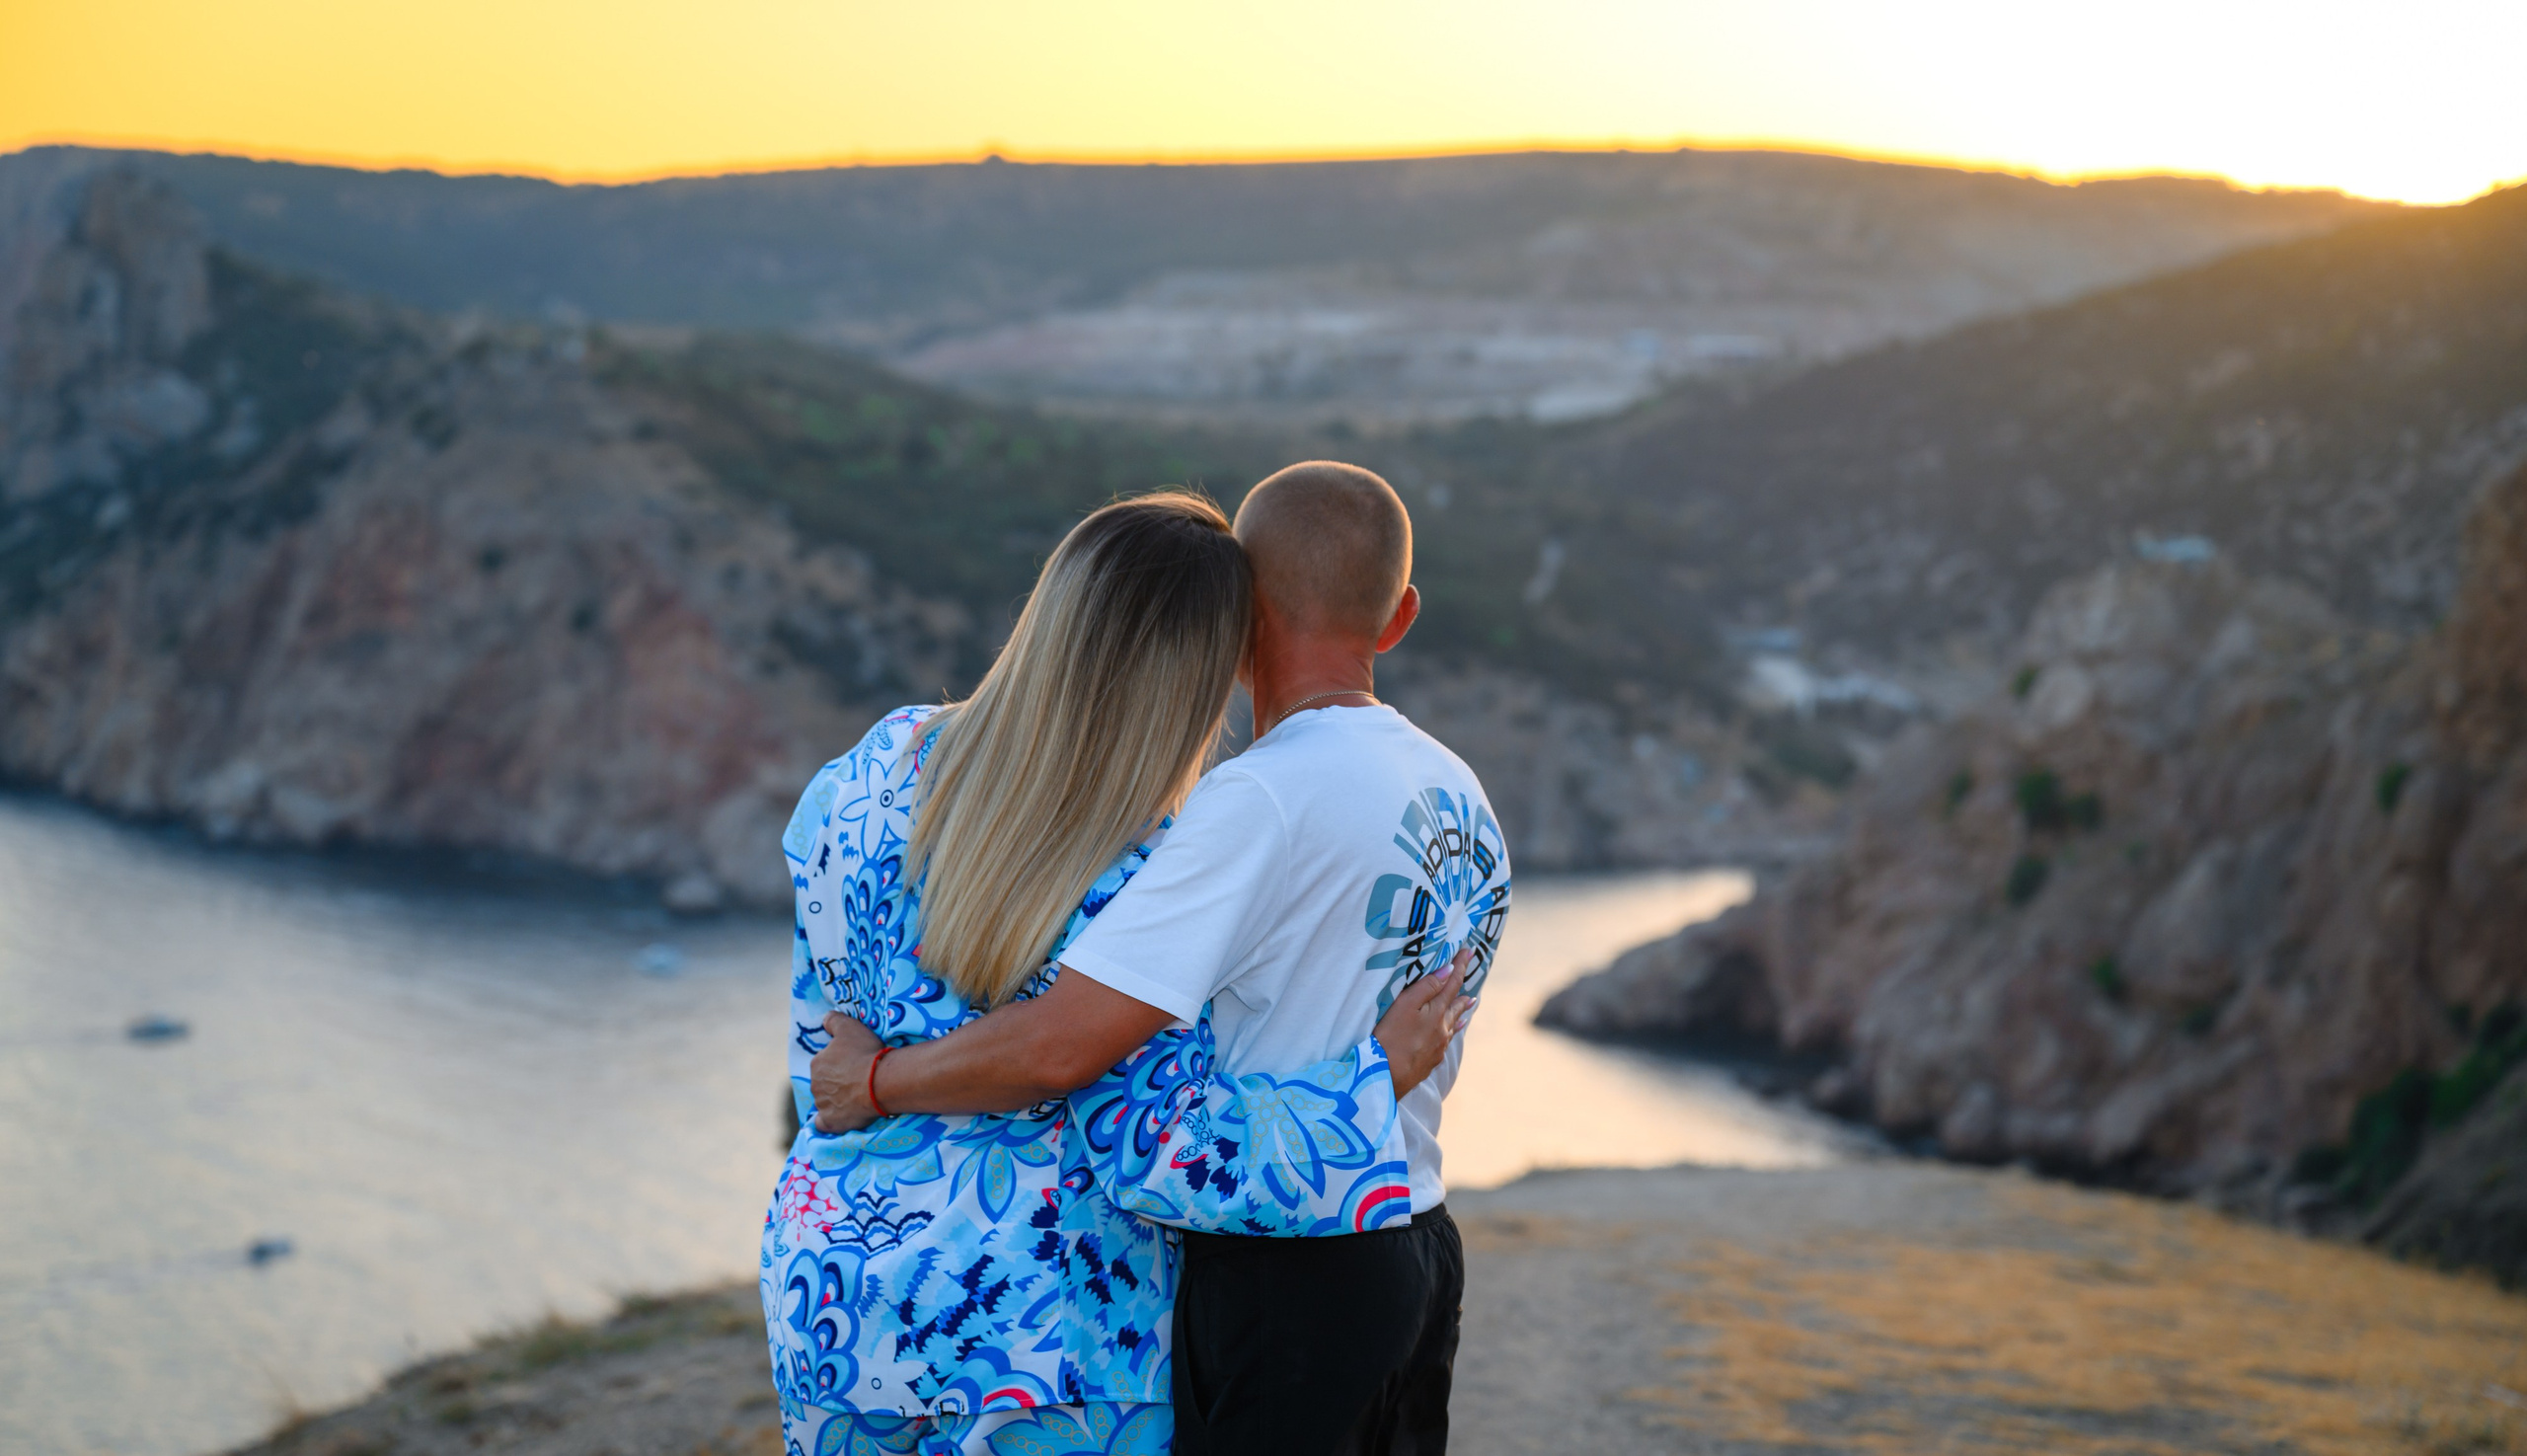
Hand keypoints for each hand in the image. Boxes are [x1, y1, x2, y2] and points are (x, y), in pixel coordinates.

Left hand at [811, 1011, 884, 1133]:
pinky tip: (838, 1118)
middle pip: (824, 1083)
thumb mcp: (849, 1027)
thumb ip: (833, 1020)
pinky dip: (828, 1121)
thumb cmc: (865, 1053)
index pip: (824, 1064)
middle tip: (858, 1080)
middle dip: (836, 1082)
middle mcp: (815, 1085)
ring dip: (836, 1100)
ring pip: (826, 1102)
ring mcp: (823, 1105)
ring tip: (857, 1097)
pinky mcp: (831, 1122)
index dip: (840, 1064)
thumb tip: (824, 1020)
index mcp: (817, 1064)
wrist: (879, 1082)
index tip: (854, 1064)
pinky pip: (824, 1124)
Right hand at [1374, 946, 1478, 1097]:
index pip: (1451, 984)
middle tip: (1472, 976)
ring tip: (1470, 1002)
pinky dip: (1452, 1030)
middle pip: (1456, 1005)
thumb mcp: (1405, 1005)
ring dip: (1461, 1010)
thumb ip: (1427, 987)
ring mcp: (1437, 1047)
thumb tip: (1448, 971)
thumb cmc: (1390, 1038)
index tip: (1469, 951)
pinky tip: (1451, 1034)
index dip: (1459, 966)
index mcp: (1437, 1013)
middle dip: (1463, 989)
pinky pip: (1446, 1040)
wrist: (1386, 1078)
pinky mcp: (1429, 1061)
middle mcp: (1442, 1029)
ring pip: (1453, 1024)